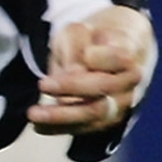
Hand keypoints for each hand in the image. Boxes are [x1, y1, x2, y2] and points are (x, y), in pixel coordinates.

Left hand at [29, 5, 154, 134]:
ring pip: (94, 114)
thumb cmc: (88, 40)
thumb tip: (74, 72)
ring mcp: (119, 105)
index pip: (120, 58)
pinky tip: (38, 126)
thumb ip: (75, 48)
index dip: (100, 57)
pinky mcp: (105, 121)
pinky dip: (59, 128)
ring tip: (34, 114)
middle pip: (104, 89)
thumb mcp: (78, 32)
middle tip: (43, 85)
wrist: (104, 54)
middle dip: (72, 88)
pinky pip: (83, 128)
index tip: (85, 54)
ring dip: (62, 116)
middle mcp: (128, 83)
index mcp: (128, 55)